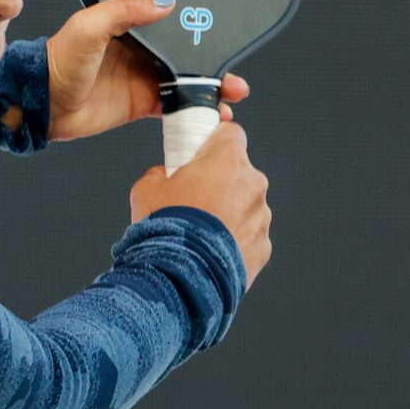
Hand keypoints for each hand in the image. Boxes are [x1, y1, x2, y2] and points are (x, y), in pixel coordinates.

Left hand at [46, 0, 250, 142]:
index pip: (173, 23)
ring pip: (187, 81)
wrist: (41, 104)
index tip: (224, 32)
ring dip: (210, 88)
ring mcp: (142, 78)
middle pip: (187, 54)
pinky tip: (212, 114)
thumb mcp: (88, 26)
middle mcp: (141, 51)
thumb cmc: (56, 62)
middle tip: (234, 71)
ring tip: (232, 94)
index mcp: (130, 26)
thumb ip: (124, 11)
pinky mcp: (140, 104)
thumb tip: (164, 1)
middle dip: (214, 61)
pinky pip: (174, 106)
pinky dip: (195, 110)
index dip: (199, 28)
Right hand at [129, 117, 270, 282]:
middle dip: (219, 183)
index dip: (213, 142)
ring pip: (245, 206)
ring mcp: (261, 216)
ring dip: (228, 214)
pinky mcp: (263, 246)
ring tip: (199, 233)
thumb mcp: (146, 188)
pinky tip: (209, 252)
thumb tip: (164, 175)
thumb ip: (160, 172)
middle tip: (192, 200)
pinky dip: (233, 241)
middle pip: (238, 173)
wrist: (179, 275)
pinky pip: (248, 236)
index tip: (199, 154)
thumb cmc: (164, 227)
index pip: (231, 133)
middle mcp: (252, 183)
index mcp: (228, 159)